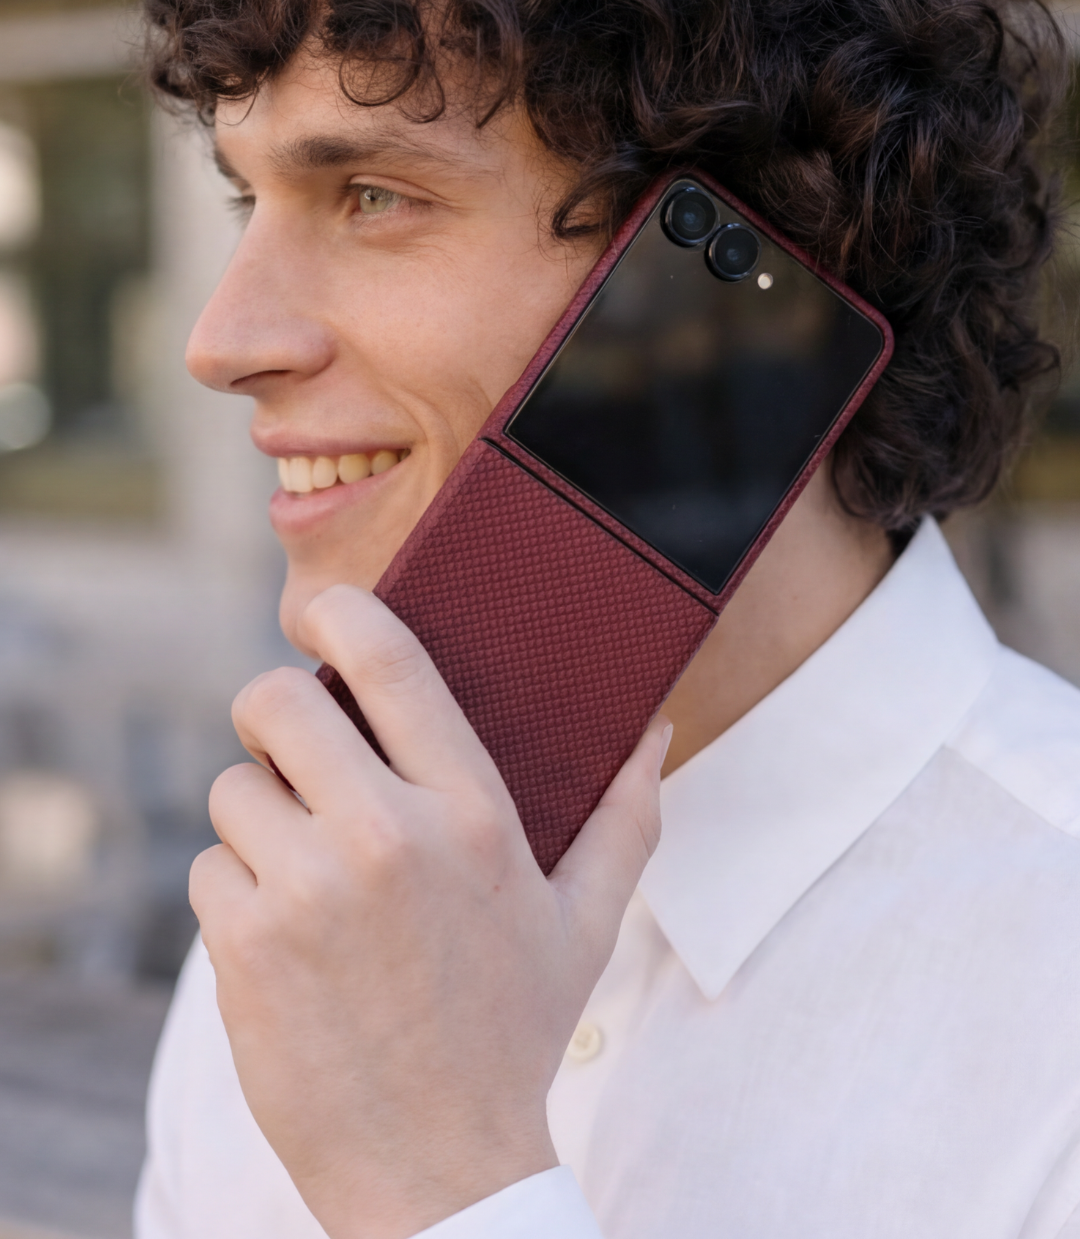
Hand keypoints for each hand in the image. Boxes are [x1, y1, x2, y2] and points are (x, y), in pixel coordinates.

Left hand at [190, 584, 671, 1238]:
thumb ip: (627, 817)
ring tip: (305, 868)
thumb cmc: (514, 1034)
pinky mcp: (247, 946)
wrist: (439, 1171)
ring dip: (258, 818)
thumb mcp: (587, 923)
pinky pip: (210, 867)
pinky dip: (235, 891)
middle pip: (274, 704)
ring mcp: (309, 891)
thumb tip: (658, 730)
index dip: (339, 614)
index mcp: (472, 814)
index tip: (321, 610)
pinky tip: (286, 936)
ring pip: (233, 789)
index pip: (389, 664)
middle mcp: (388, 837)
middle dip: (272, 713)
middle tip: (292, 745)